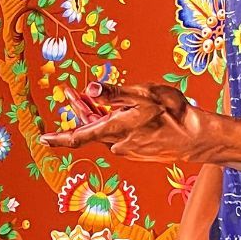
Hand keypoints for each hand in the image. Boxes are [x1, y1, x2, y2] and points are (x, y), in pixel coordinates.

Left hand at [44, 81, 212, 162]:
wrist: (198, 138)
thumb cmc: (173, 113)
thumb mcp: (144, 94)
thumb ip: (116, 93)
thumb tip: (90, 88)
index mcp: (115, 130)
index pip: (78, 136)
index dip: (58, 137)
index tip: (42, 138)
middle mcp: (118, 144)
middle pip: (91, 129)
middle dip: (80, 110)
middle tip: (71, 93)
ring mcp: (130, 150)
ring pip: (105, 131)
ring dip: (97, 115)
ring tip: (94, 98)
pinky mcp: (140, 150)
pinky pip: (119, 136)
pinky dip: (113, 123)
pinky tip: (121, 113)